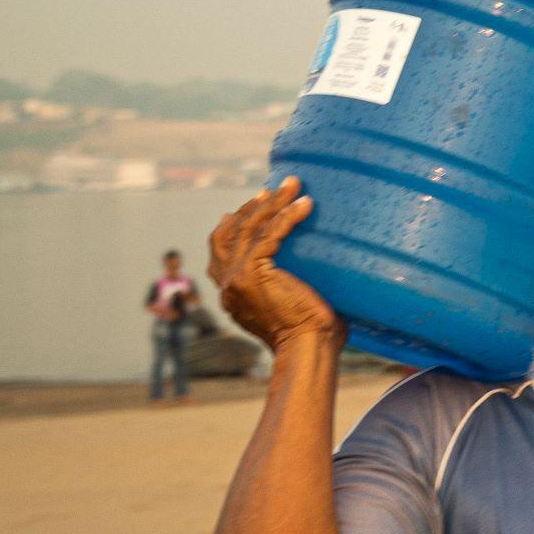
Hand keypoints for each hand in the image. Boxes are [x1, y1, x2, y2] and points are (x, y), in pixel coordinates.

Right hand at [209, 178, 343, 352]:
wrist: (309, 348)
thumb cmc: (311, 333)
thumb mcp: (288, 304)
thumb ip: (283, 284)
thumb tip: (307, 266)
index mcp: (232, 293)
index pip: (221, 250)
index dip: (235, 224)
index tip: (256, 205)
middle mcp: (227, 284)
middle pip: (227, 233)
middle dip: (250, 207)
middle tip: (272, 189)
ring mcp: (236, 278)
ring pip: (248, 228)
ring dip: (271, 203)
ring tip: (292, 185)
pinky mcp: (252, 274)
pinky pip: (268, 235)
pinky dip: (287, 216)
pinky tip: (305, 204)